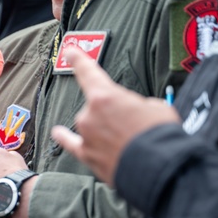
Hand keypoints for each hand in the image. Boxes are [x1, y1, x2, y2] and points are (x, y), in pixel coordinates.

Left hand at [50, 48, 180, 186]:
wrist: (157, 166)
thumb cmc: (159, 133)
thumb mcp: (155, 106)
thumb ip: (136, 105)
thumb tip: (133, 114)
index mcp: (105, 96)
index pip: (88, 72)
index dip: (78, 60)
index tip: (69, 51)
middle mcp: (89, 115)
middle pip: (98, 107)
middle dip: (116, 113)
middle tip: (137, 125)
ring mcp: (86, 136)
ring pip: (92, 125)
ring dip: (107, 130)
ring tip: (130, 142)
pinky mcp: (87, 155)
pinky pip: (72, 144)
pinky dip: (65, 138)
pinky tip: (58, 133)